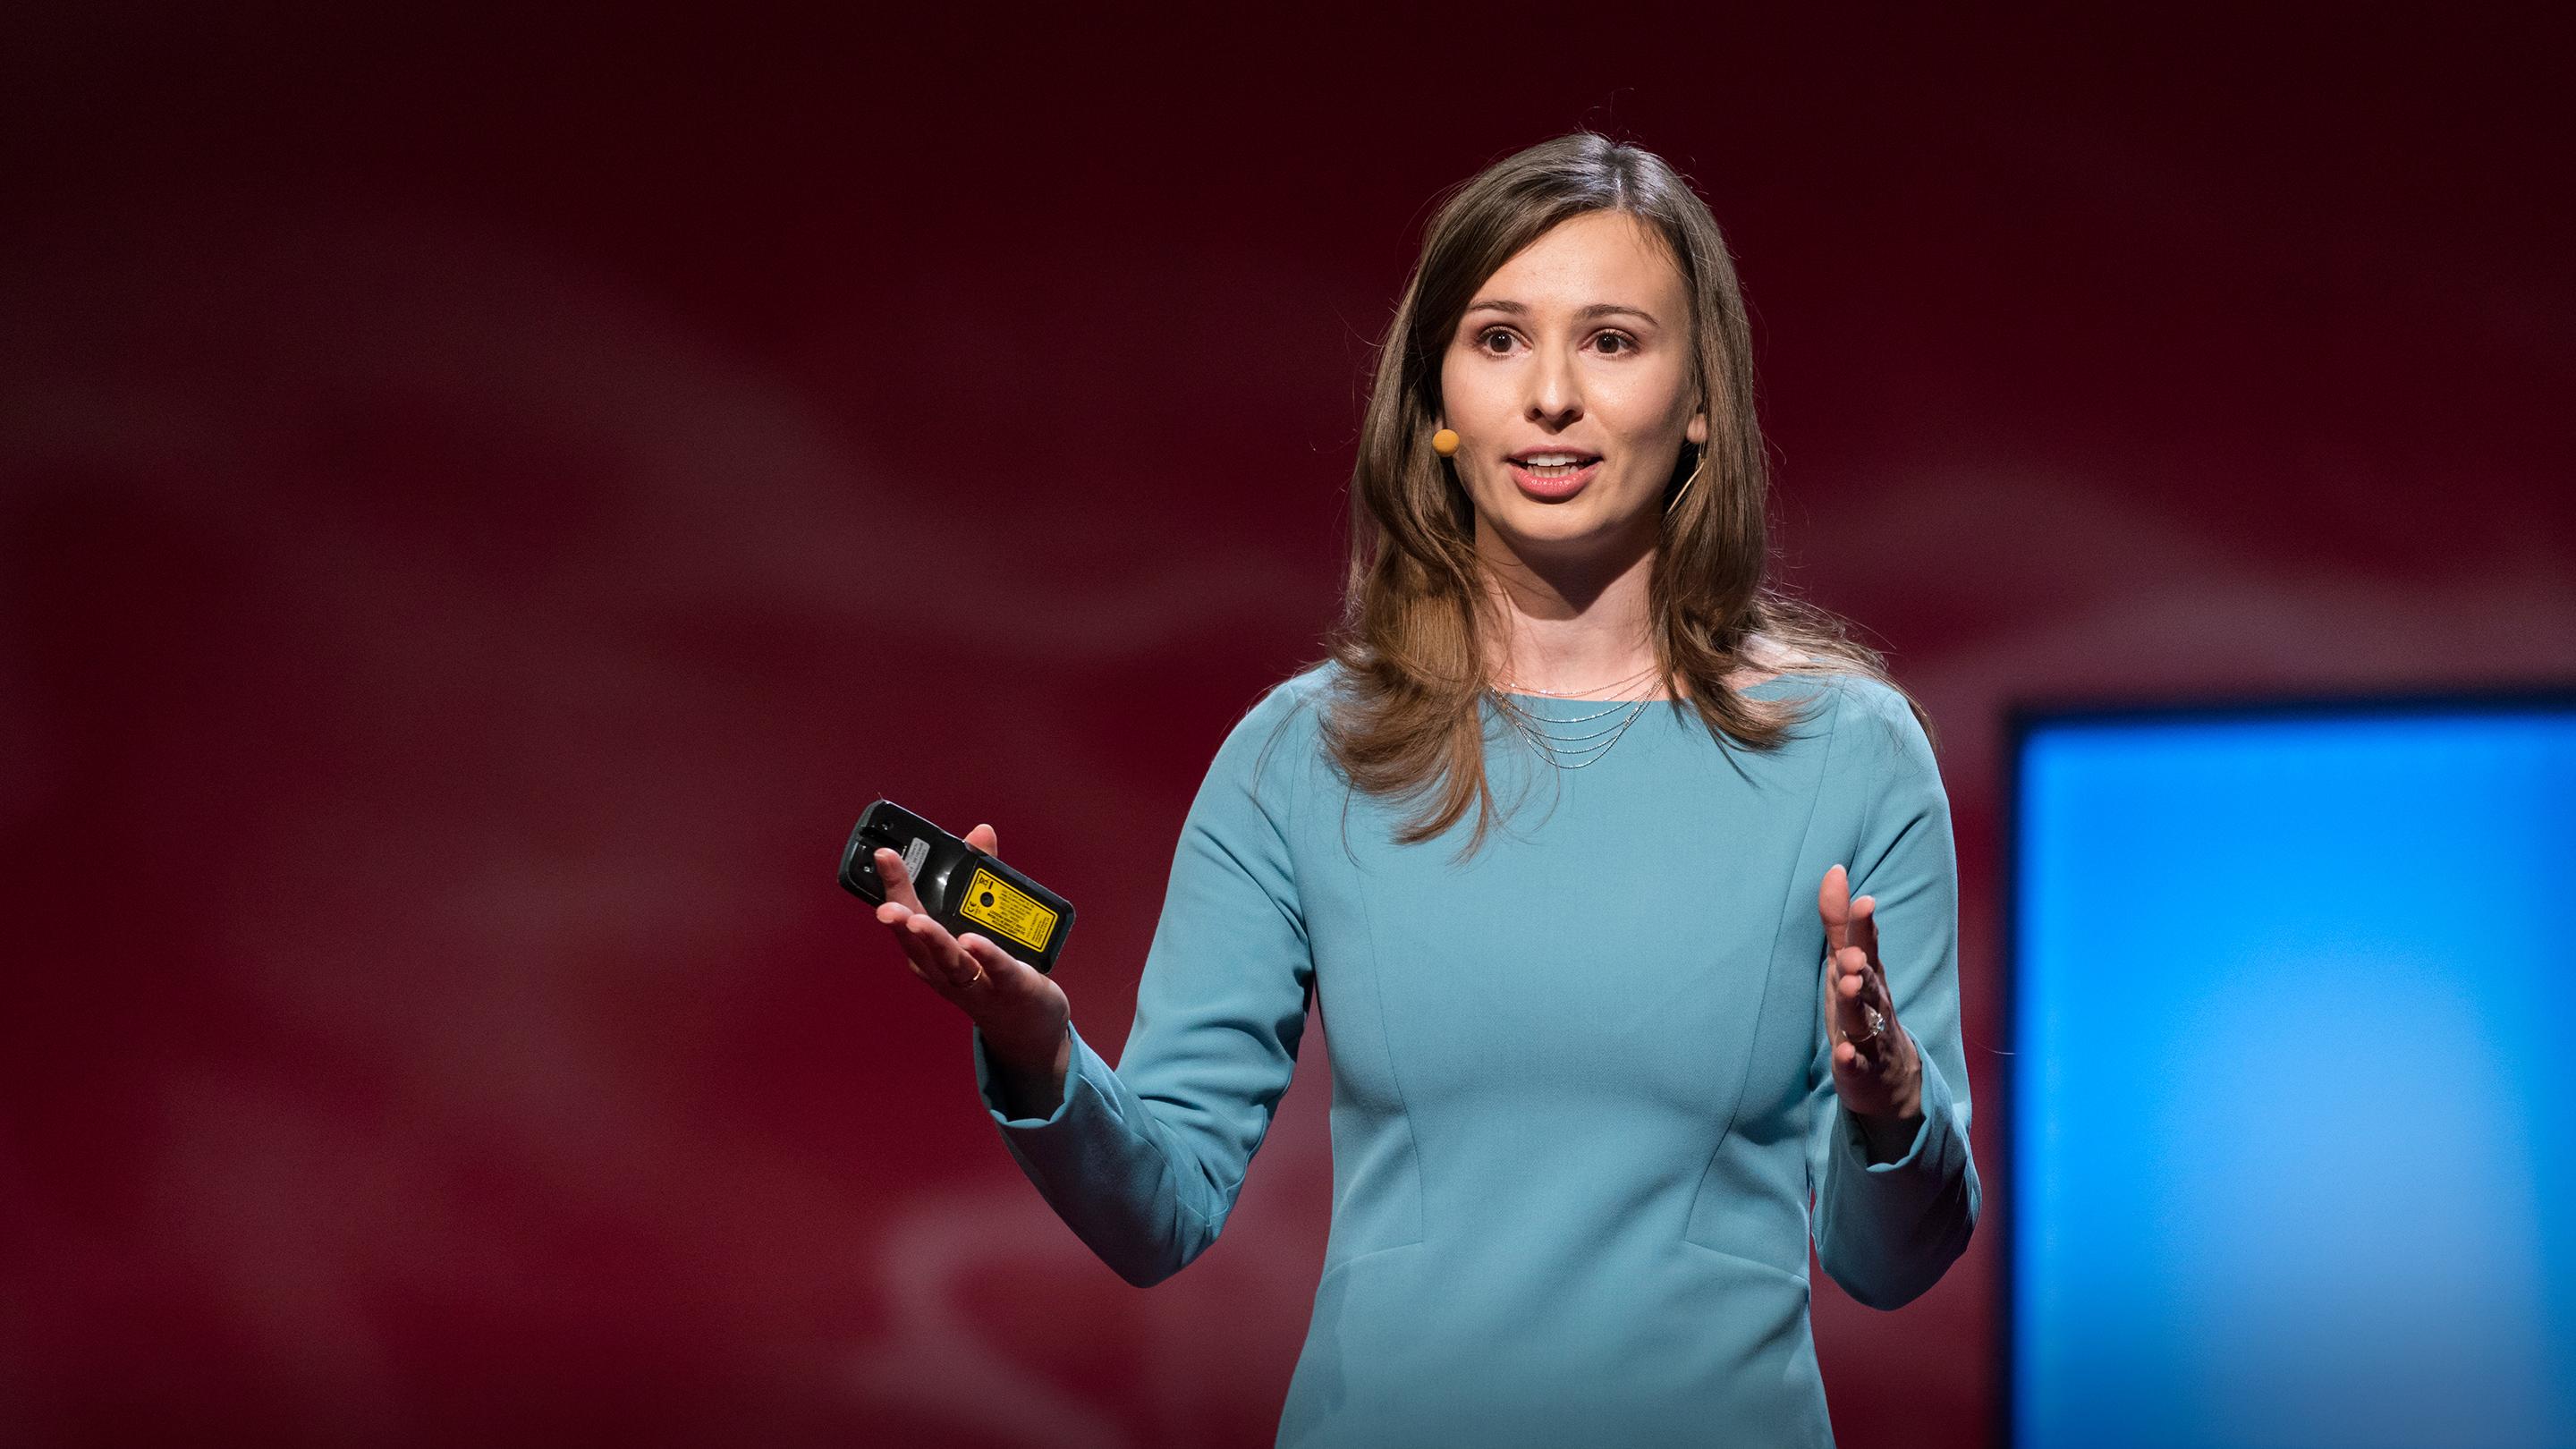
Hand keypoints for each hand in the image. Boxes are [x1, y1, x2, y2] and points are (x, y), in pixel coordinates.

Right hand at [872, 823, 1071, 1093]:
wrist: (1029, 1025)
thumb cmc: (996, 971)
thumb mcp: (981, 924)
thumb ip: (981, 877)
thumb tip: (980, 833)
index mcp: (932, 952)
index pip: (906, 915)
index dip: (893, 887)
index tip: (885, 855)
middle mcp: (945, 970)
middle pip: (918, 942)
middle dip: (900, 918)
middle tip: (885, 903)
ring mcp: (976, 982)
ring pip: (949, 961)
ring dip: (932, 940)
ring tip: (916, 920)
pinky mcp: (1011, 987)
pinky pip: (996, 970)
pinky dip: (984, 955)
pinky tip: (973, 940)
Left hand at [1816, 863, 1922, 1146]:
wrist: (1889, 1076)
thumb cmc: (1862, 1007)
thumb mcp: (1847, 964)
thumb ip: (1839, 922)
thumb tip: (1836, 870)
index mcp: (1868, 974)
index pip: (1868, 946)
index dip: (1864, 926)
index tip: (1865, 901)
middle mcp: (1874, 1002)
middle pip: (1869, 981)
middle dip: (1861, 966)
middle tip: (1850, 953)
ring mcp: (1871, 1037)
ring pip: (1864, 1020)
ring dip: (1856, 1003)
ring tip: (1846, 986)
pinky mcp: (1862, 1070)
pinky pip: (1858, 1065)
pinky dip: (1852, 1060)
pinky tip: (1844, 1054)